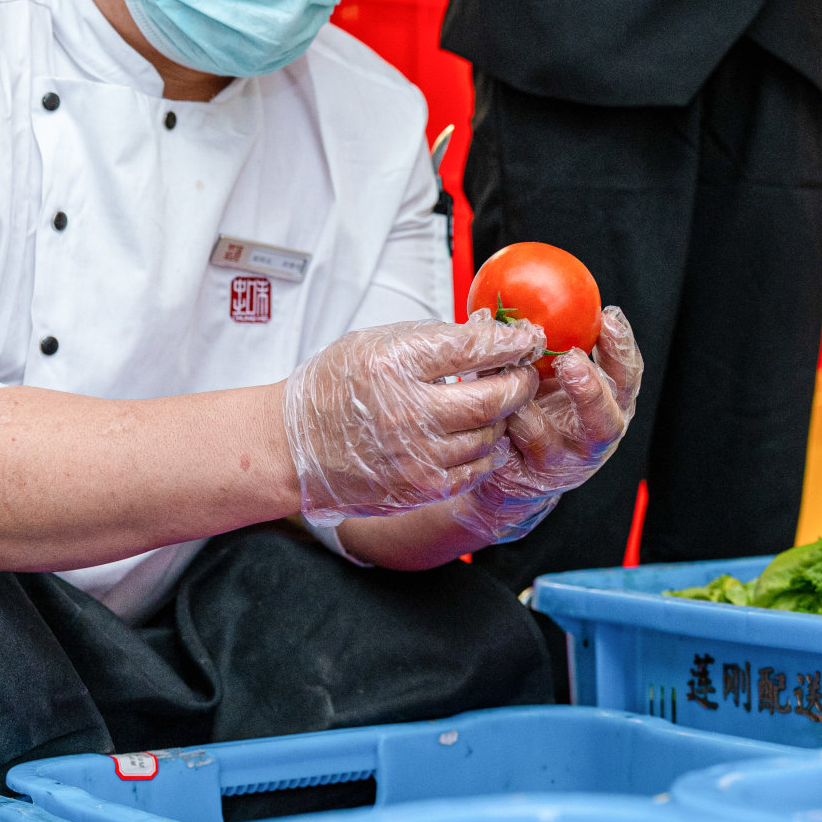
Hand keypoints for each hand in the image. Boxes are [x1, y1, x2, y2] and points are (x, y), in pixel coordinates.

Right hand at [283, 312, 542, 526]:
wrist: (294, 446)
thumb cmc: (334, 387)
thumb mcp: (376, 344)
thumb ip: (433, 340)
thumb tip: (489, 334)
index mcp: (394, 366)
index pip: (472, 349)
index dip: (509, 343)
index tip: (527, 339)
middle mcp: (407, 413)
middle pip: (493, 398)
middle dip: (519, 382)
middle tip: (525, 372)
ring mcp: (416, 455)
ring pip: (490, 435)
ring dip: (502, 417)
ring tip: (496, 402)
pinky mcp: (421, 487)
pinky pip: (477, 468)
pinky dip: (487, 449)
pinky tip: (480, 434)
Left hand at [449, 306, 644, 543]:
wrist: (513, 474)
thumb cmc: (539, 411)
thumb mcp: (552, 378)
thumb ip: (552, 346)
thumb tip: (524, 296)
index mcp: (608, 407)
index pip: (627, 378)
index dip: (622, 349)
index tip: (608, 317)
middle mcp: (591, 440)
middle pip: (605, 420)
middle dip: (590, 391)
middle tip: (571, 361)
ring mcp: (558, 464)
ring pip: (545, 439)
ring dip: (525, 406)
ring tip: (510, 378)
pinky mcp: (521, 477)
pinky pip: (505, 447)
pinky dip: (493, 420)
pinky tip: (482, 396)